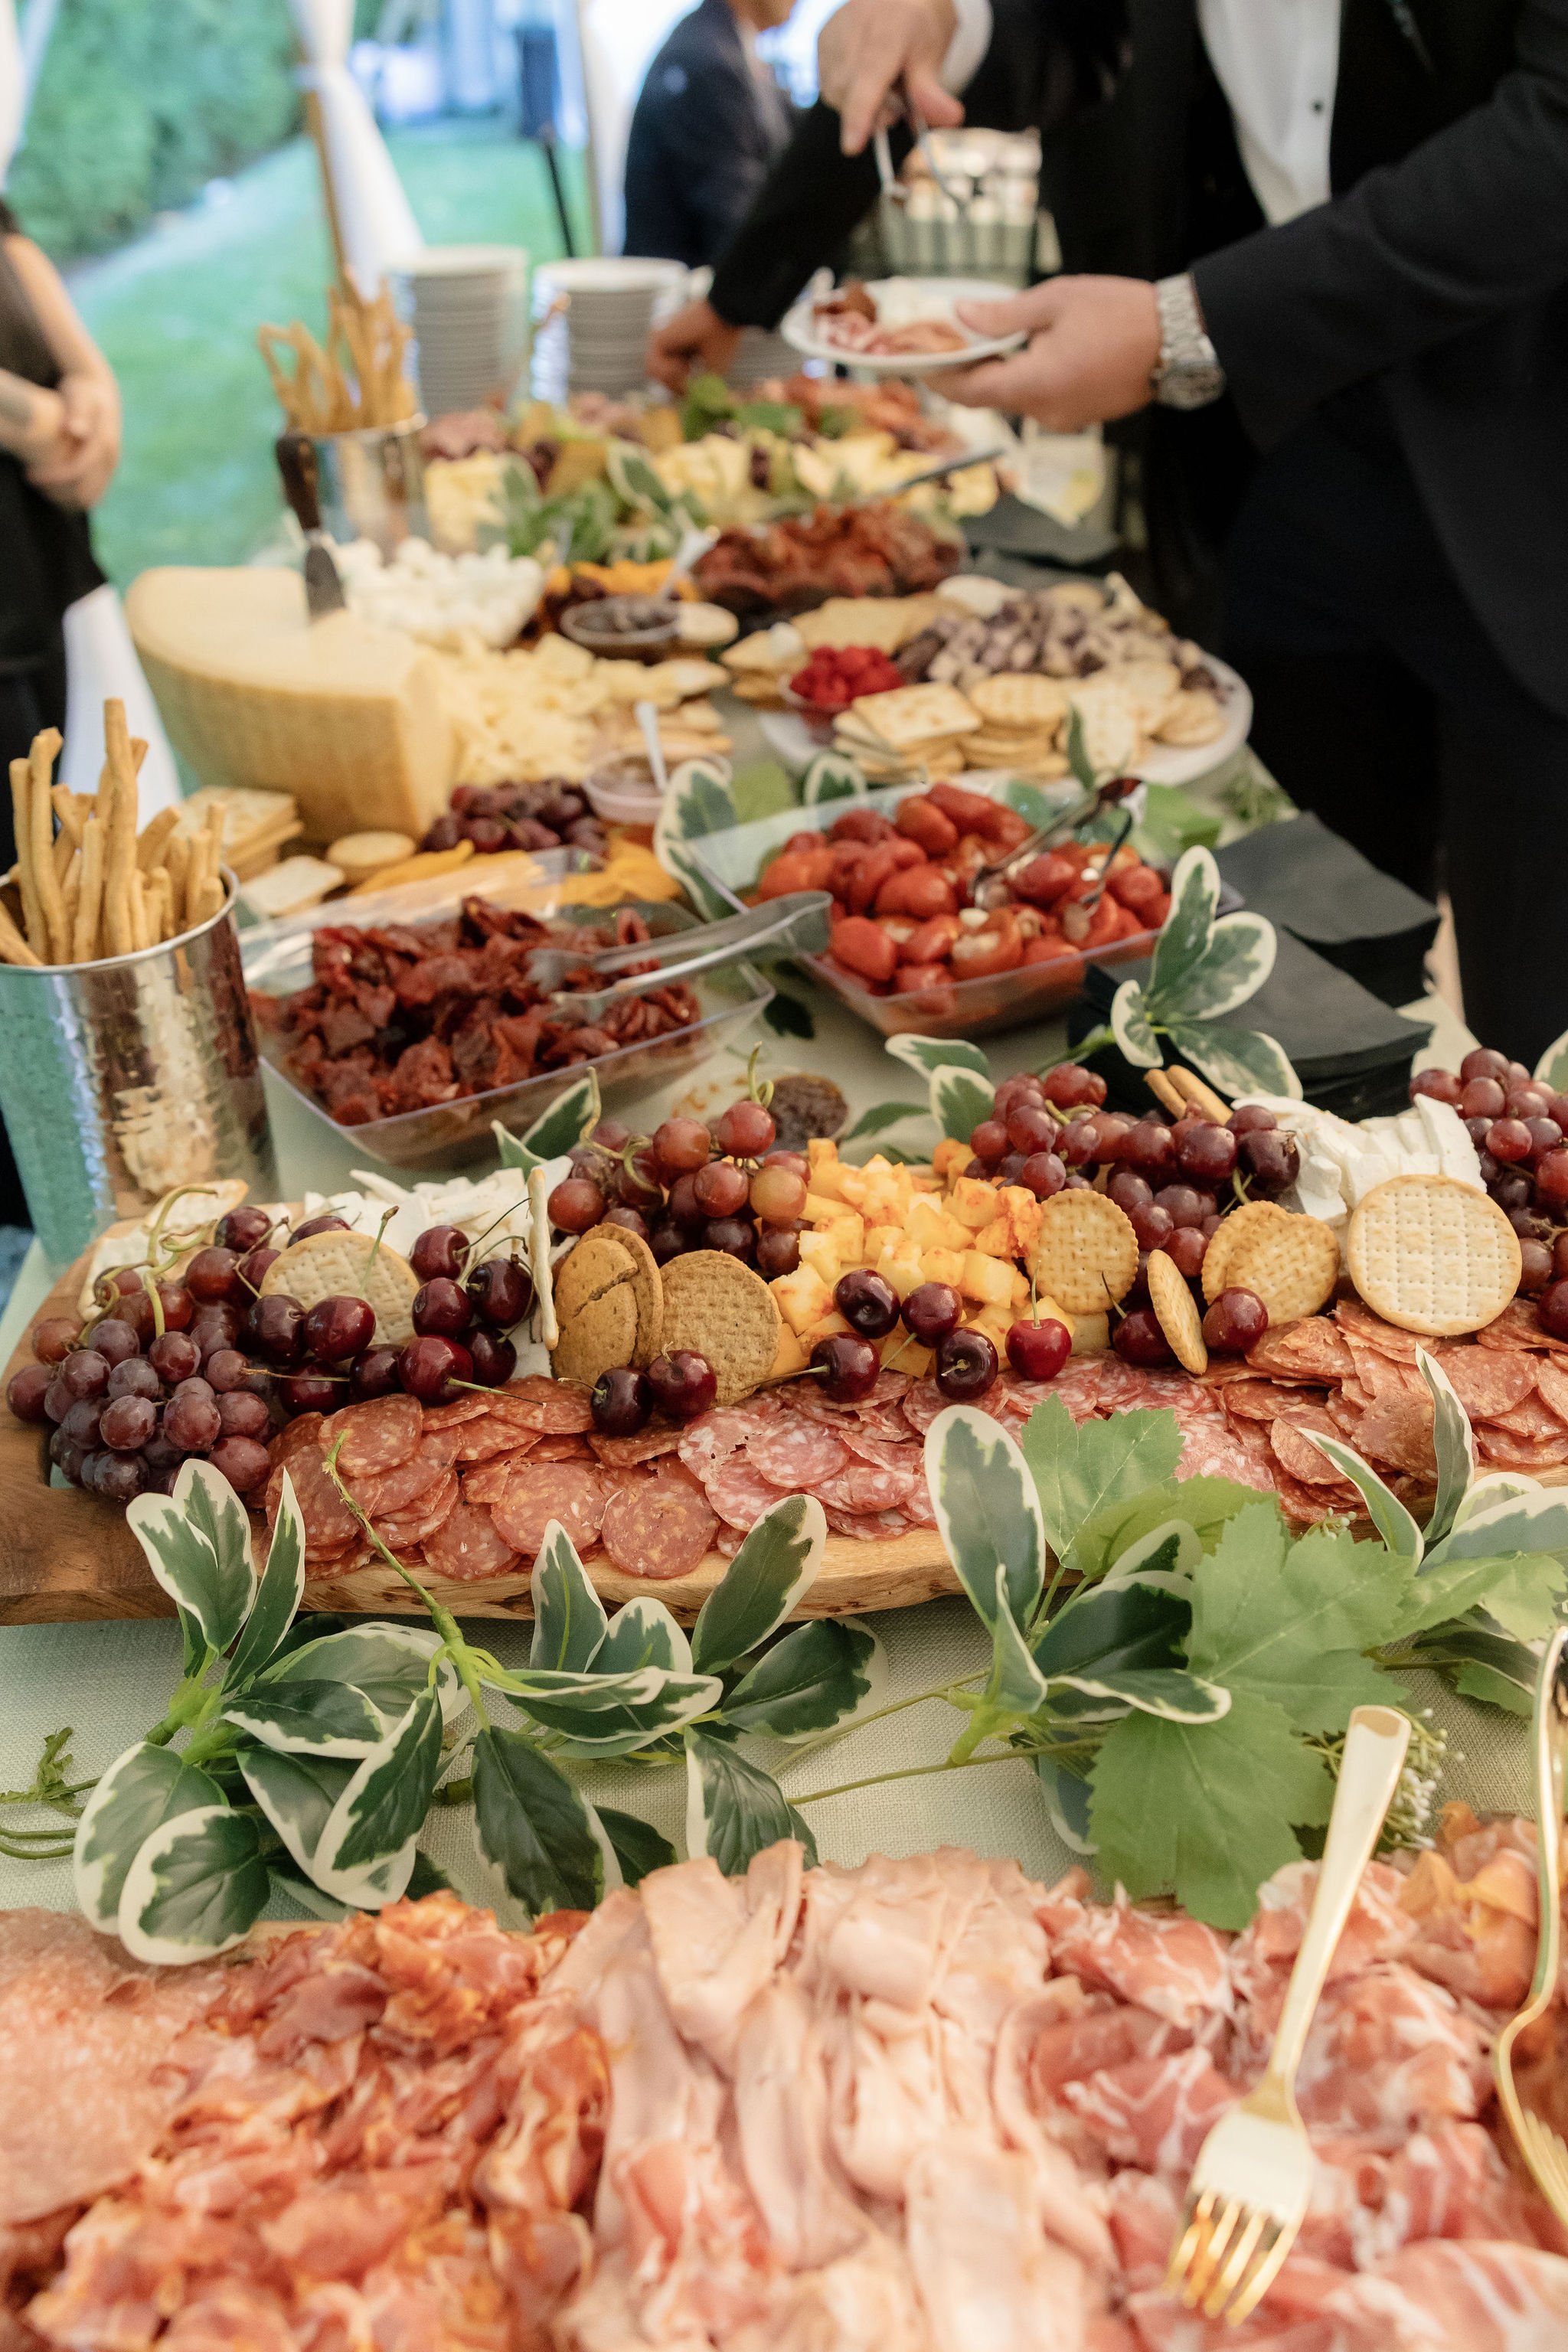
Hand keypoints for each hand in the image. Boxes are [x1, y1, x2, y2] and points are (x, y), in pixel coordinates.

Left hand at [26, 368, 120, 508]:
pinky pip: (91, 495)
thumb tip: (77, 432)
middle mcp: (111, 460)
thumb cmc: (83, 392)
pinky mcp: (107, 472)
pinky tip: (52, 488)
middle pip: (85, 492)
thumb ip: (79, 411)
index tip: (30, 475)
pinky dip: (71, 496)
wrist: (101, 393)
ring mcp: (111, 468)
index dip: (54, 477)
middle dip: (57, 491)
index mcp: (105, 444)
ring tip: (40, 485)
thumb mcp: (80, 395)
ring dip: (63, 497)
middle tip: (32, 479)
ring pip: (89, 497)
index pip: (78, 471)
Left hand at [646, 299, 742, 394]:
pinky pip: (652, 367)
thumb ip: (693, 388)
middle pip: (659, 378)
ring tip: (687, 367)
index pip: (668, 378)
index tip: (695, 383)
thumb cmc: (722, 343)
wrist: (724, 318)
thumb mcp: (708, 374)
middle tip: (692, 375)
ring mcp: (661, 340)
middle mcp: (668, 344)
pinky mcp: (657, 338)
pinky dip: (669, 372)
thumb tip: (681, 404)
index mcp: (680, 349)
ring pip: (653, 373)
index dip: (680, 389)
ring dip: (672, 378)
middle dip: (675, 384)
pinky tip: (682, 363)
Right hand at [818, 0, 962, 154]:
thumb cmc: (917, 21)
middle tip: (898, 99)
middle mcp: (853, 30)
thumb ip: (932, 91)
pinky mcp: (821, 42)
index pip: (867, 81)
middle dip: (873, 112)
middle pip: (849, 96)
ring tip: (881, 81)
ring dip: (858, 103)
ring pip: (835, 93)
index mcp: (886, 32)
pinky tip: (862, 76)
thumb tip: (952, 119)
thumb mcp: (933, 52)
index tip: (852, 147)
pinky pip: (827, 85)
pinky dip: (846, 92)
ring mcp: (832, 36)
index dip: (859, 116)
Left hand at [942, 276, 1162, 429]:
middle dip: (965, 372)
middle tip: (946, 342)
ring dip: (998, 373)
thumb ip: (1002, 316)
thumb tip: (960, 316)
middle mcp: (1045, 413)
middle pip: (989, 398)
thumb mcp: (1055, 301)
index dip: (940, 377)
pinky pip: (1041, 399)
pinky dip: (1026, 378)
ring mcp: (1064, 419)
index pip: (969, 392)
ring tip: (985, 339)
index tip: (918, 361)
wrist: (1178, 339)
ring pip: (1015, 398)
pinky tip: (1026, 350)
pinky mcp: (1081, 416)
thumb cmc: (1120, 313)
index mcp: (1035, 385)